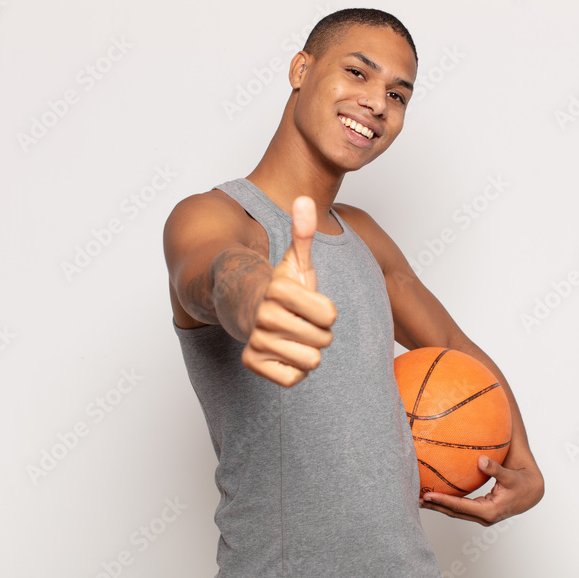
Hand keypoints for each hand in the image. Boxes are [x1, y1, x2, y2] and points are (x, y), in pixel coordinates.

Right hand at [240, 196, 337, 386]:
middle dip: (318, 333)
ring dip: (308, 351)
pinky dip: (294, 370)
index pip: (330, 315)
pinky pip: (294, 378)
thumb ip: (303, 233)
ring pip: (311, 361)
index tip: (309, 304)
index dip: (326, 311)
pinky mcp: (253, 364)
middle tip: (300, 322)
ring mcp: (256, 341)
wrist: (248, 312)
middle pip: (323, 340)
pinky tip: (283, 353)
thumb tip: (305, 199)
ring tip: (293, 337)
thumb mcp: (295, 262)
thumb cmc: (281, 288)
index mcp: (278, 290)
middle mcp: (263, 316)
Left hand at [419, 456, 544, 525]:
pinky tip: (436, 495)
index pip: (461, 507)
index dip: (443, 502)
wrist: (533, 491)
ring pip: (456, 512)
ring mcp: (482, 516)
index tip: (428, 495)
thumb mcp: (510, 476)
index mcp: (490, 511)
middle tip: (416, 499)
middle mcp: (484, 517)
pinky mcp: (481, 511)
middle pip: (454, 513)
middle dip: (435, 507)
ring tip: (421, 499)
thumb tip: (480, 460)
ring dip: (439, 506)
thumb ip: (495, 469)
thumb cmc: (522, 482)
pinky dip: (448, 503)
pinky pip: (461, 508)